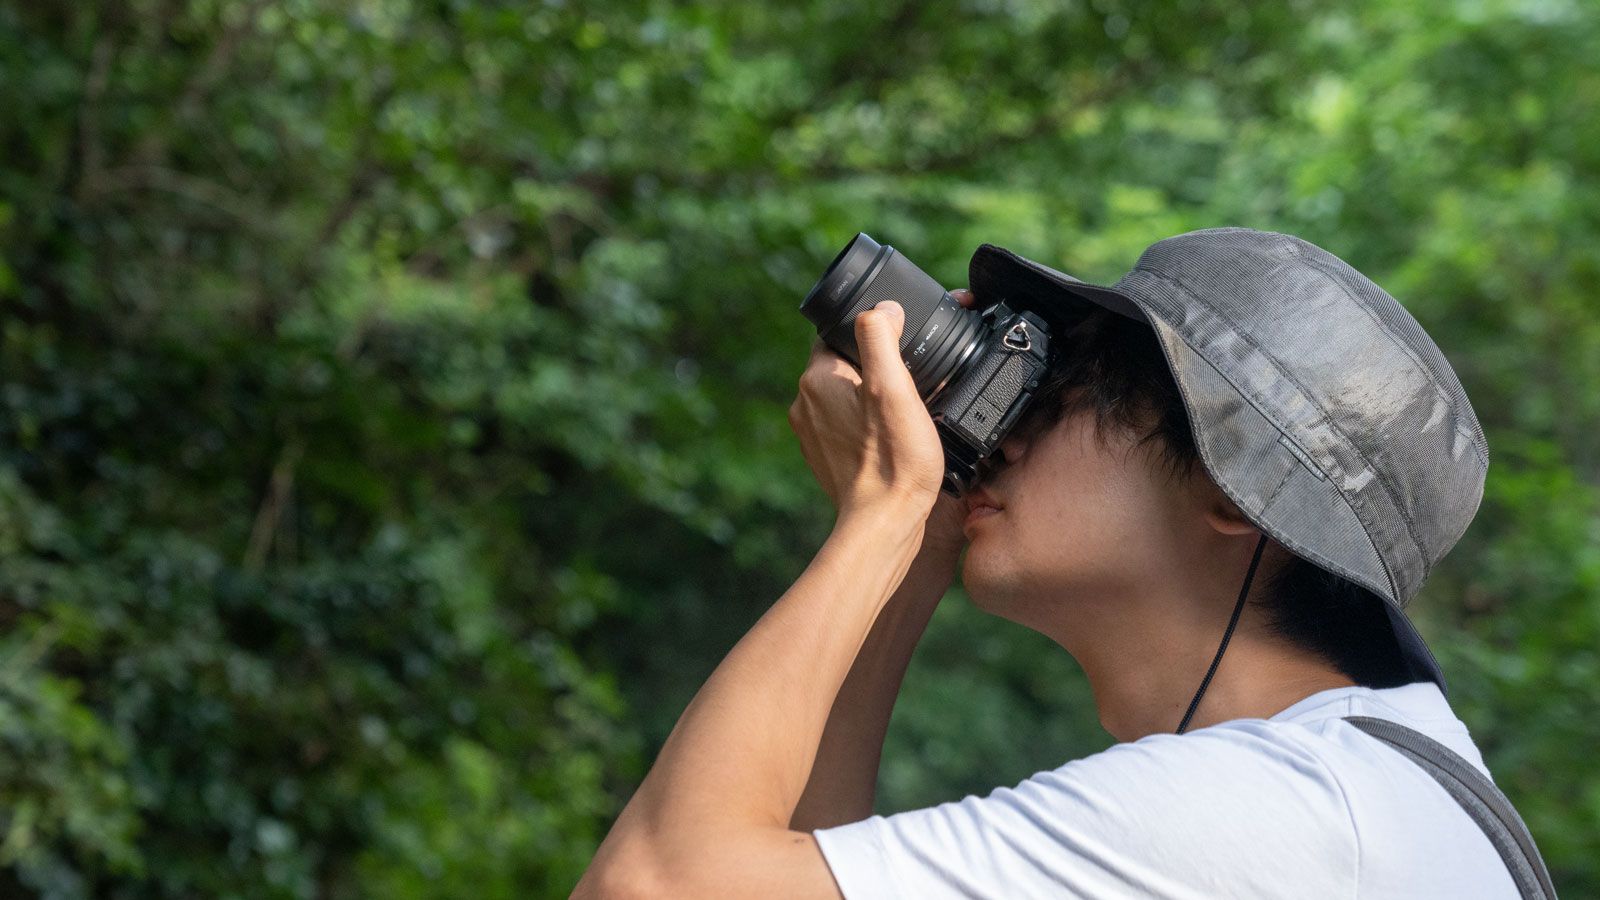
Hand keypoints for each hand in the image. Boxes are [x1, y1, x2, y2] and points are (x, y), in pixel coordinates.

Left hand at [788, 300, 943, 522]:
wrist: (885, 523)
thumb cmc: (894, 459)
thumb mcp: (893, 387)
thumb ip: (881, 337)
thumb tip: (881, 308)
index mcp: (817, 379)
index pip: (839, 335)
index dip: (872, 335)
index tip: (901, 350)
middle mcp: (804, 404)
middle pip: (843, 365)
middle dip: (873, 368)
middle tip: (906, 386)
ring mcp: (812, 434)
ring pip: (845, 397)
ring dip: (870, 399)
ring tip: (900, 416)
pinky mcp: (824, 458)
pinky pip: (845, 426)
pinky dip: (866, 426)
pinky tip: (889, 439)